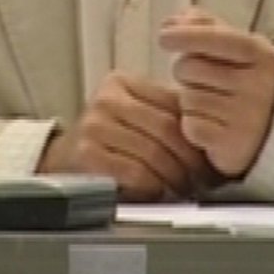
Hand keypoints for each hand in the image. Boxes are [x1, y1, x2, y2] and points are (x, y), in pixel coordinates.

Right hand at [36, 71, 209, 200]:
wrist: (61, 162)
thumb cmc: (107, 139)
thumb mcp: (132, 114)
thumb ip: (164, 113)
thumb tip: (212, 128)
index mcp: (122, 82)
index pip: (173, 103)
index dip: (197, 131)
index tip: (208, 153)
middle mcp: (107, 99)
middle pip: (167, 129)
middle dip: (190, 159)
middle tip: (202, 177)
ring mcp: (95, 125)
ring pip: (154, 153)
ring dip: (175, 177)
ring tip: (184, 187)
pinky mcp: (88, 154)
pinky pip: (135, 172)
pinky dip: (153, 186)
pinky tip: (158, 191)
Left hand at [158, 7, 273, 179]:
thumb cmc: (251, 81)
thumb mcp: (241, 48)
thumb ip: (209, 27)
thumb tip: (174, 19)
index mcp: (260, 55)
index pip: (216, 38)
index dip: (186, 34)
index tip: (164, 36)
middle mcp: (257, 85)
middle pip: (189, 66)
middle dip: (186, 71)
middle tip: (204, 79)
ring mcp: (247, 117)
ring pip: (187, 97)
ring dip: (190, 100)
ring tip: (214, 104)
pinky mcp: (232, 145)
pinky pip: (190, 126)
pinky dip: (193, 125)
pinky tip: (213, 124)